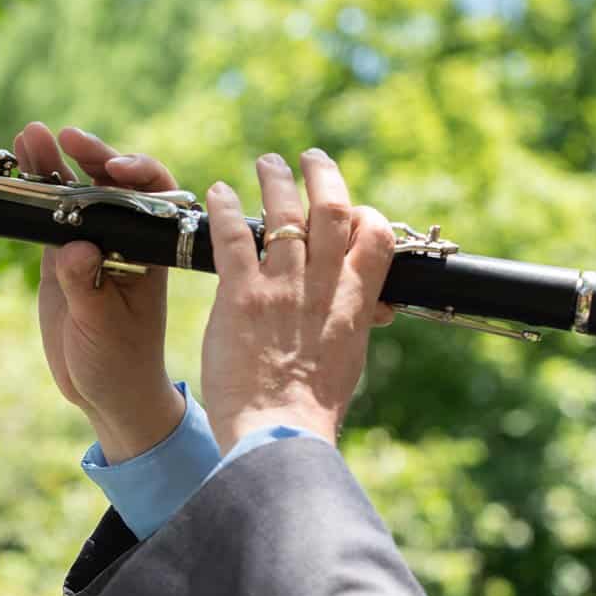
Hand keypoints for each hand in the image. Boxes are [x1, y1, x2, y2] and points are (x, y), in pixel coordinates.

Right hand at [23, 122, 185, 462]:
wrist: (104, 391)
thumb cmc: (119, 362)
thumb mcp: (103, 328)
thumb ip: (87, 287)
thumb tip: (74, 249)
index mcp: (150, 250)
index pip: (156, 195)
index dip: (139, 172)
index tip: (115, 168)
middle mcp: (124, 237)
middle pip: (112, 181)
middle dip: (91, 154)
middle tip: (66, 137)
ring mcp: (90, 242)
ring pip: (75, 190)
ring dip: (54, 161)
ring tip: (28, 137)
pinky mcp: (60, 253)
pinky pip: (47, 213)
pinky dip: (32, 189)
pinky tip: (16, 165)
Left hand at [200, 148, 397, 452]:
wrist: (279, 436)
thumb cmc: (313, 411)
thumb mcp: (348, 362)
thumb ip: (354, 325)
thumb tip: (370, 311)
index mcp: (355, 304)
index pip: (376, 236)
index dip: (364, 214)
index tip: (349, 209)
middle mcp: (321, 287)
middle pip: (331, 210)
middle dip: (322, 175)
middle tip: (309, 158)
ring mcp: (281, 288)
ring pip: (282, 212)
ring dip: (273, 180)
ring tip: (266, 163)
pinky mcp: (240, 297)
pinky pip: (233, 237)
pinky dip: (226, 209)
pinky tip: (219, 193)